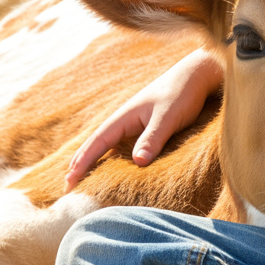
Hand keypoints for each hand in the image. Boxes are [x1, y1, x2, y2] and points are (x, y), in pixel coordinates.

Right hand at [63, 48, 222, 190]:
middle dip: (81, 163)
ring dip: (96, 162)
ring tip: (83, 181)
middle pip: (97, 144)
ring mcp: (135, 124)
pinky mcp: (146, 127)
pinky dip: (114, 158)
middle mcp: (125, 121)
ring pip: (110, 146)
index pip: (97, 142)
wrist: (197, 76)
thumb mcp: (167, 117)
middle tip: (67, 187)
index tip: (69, 180)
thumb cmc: (181, 94)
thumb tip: (138, 162)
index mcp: (124, 117)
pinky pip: (124, 146)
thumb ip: (153, 138)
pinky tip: (114, 169)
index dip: (82, 162)